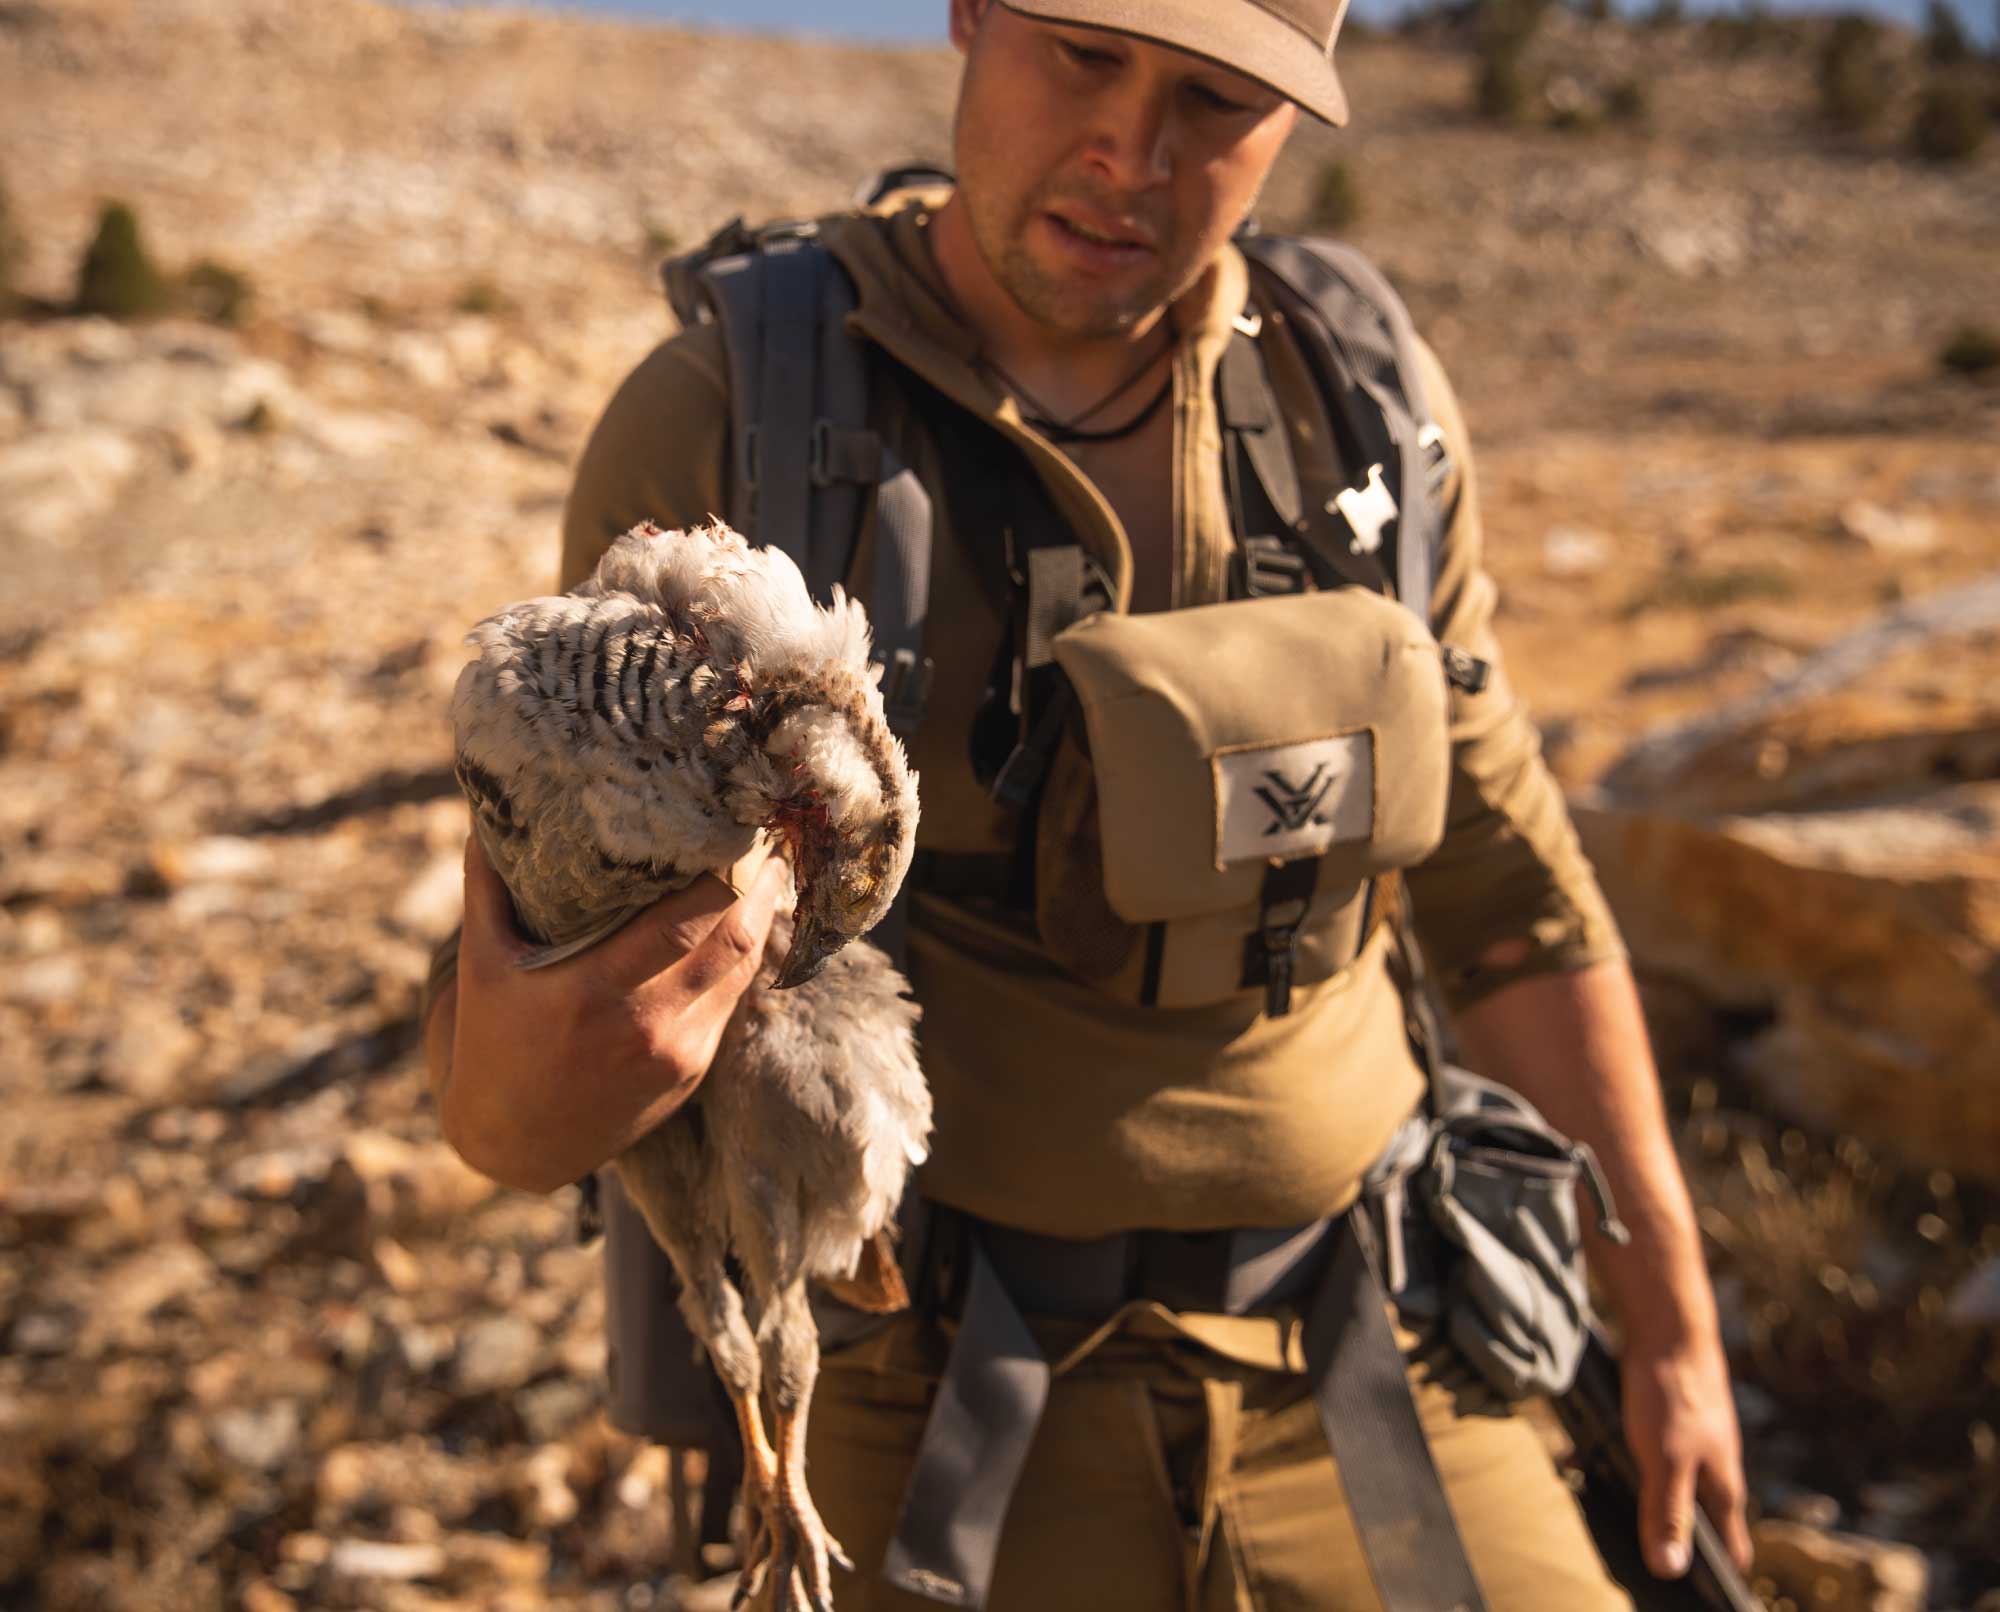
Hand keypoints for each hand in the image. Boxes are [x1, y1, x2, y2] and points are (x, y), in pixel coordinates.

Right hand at [440, 834, 787, 1190]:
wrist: (515, 1145)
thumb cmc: (493, 1044)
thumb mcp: (480, 966)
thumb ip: (487, 887)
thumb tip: (487, 815)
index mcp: (594, 993)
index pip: (685, 922)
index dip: (721, 872)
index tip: (727, 825)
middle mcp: (647, 1026)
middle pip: (733, 939)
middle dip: (757, 884)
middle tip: (761, 834)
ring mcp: (679, 1052)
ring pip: (744, 968)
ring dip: (760, 917)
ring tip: (765, 867)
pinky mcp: (695, 1069)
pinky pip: (732, 998)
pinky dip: (741, 956)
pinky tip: (744, 922)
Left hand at [1619, 1329, 1752, 1579]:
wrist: (1668, 1327)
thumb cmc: (1673, 1394)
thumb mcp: (1664, 1461)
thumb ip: (1668, 1514)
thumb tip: (1669, 1569)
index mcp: (1722, 1489)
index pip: (1732, 1550)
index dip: (1718, 1579)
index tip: (1702, 1601)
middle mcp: (1714, 1469)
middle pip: (1702, 1521)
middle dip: (1678, 1545)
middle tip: (1649, 1567)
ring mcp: (1695, 1443)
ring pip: (1674, 1487)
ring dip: (1648, 1506)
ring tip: (1615, 1521)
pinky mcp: (1671, 1421)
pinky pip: (1650, 1457)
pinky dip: (1626, 1468)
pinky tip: (1588, 1465)